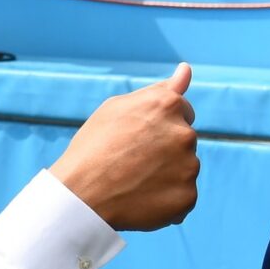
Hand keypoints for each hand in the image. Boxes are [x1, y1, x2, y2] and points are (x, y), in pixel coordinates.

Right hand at [50, 63, 199, 231]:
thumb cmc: (93, 147)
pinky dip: (168, 199)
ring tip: (134, 181)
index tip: (140, 135)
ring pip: (185, 168)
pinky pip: (183, 196)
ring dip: (168, 174)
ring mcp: (189, 167)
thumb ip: (159, 90)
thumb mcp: (119, 108)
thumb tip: (186, 69)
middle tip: (133, 160)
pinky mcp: (187, 196)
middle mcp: (185, 134)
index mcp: (168, 105)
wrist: (80, 195)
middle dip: (166, 148)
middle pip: (184, 139)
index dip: (160, 124)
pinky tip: (142, 199)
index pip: (184, 110)